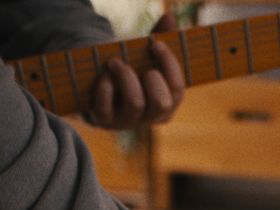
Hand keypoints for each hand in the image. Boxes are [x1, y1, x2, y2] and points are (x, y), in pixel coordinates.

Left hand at [88, 14, 184, 128]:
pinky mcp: (104, 120)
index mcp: (167, 106)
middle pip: (161, 103)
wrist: (102, 93)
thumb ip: (159, 38)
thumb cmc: (132, 73)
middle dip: (152, 78)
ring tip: (115, 61)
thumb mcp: (146, 59)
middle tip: (142, 65)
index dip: (169, 65)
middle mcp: (149, 118)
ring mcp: (126, 121)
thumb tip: (168, 17)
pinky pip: (105, 108)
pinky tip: (105, 74)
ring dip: (126, 77)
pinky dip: (105, 88)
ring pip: (135, 104)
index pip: (178, 89)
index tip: (156, 44)